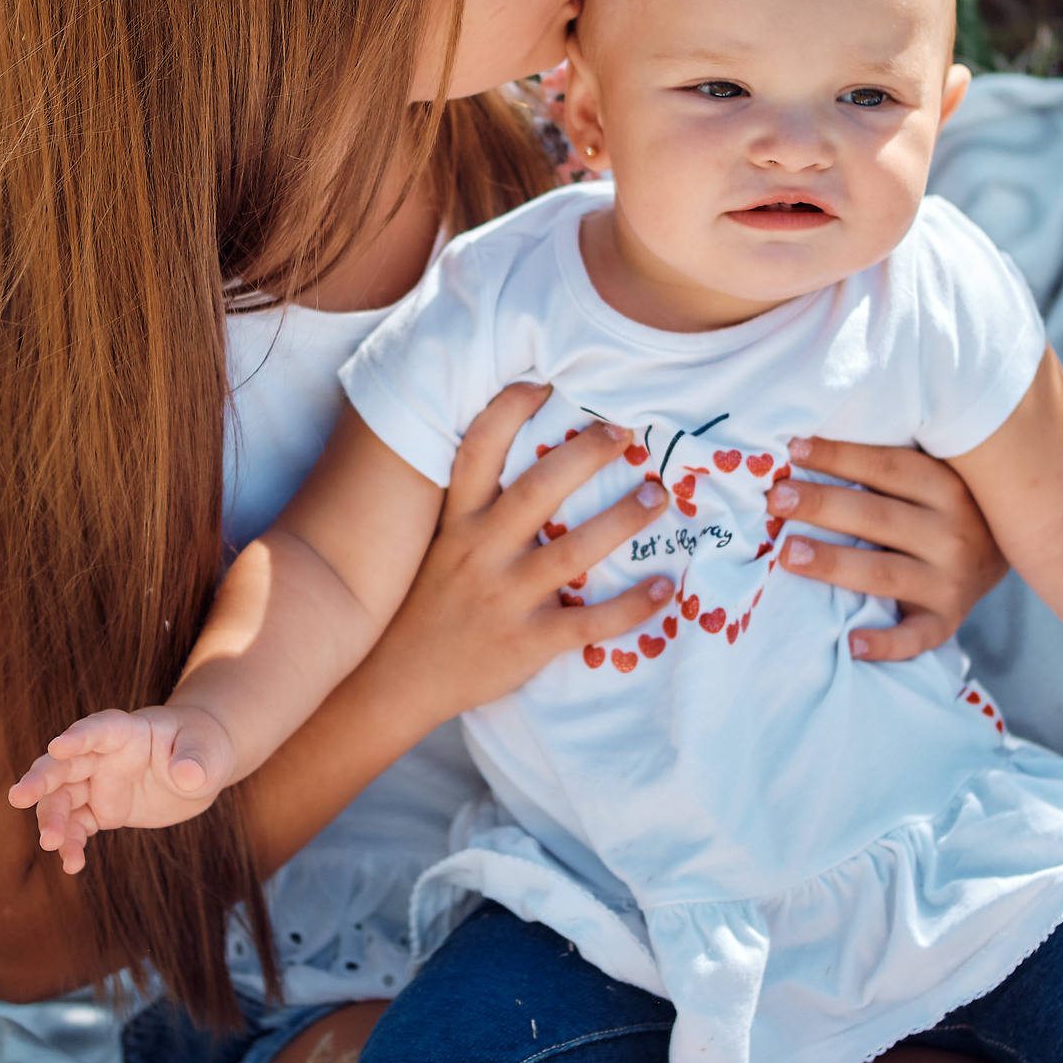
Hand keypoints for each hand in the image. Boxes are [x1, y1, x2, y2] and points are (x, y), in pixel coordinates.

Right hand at [6, 704, 234, 872]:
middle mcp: (104, 756)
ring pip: (62, 799)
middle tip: (18, 797)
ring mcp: (99, 783)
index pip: (100, 729)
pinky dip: (70, 844)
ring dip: (51, 820)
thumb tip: (188, 776)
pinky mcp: (101, 809)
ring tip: (51, 845)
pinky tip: (72, 865)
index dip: (79, 736)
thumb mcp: (208, 752)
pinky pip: (77, 826)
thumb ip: (196, 761)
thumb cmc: (204, 746)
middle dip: (40, 779)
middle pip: (65, 764)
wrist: (199, 765)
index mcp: (128, 732)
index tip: (58, 746)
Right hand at [362, 383, 673, 723]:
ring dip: (623, 519)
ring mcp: (504, 598)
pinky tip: (665, 587)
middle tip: (625, 433)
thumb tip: (529, 457)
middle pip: (538, 490)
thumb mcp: (438, 543)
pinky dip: (631, 606)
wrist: (397, 679)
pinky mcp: (527, 643)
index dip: (508, 411)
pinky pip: (589, 622)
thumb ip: (474, 507)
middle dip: (586, 455)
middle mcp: (479, 552)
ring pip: (573, 552)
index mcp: (457, 522)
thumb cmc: (429, 601)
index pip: (477, 453)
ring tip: (658, 495)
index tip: (544, 383)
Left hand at [765, 436, 1010, 661]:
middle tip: (776, 499)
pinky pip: (916, 637)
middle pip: (877, 517)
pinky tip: (852, 643)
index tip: (793, 448)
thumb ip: (889, 465)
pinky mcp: (947, 621)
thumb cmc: (947, 507)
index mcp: (947, 488)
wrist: (1013, 551)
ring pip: (885, 573)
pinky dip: (886, 644)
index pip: (887, 467)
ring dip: (835, 564)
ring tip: (788, 554)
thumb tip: (809, 446)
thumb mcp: (936, 475)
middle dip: (822, 506)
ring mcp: (951, 582)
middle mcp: (952, 534)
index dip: (839, 456)